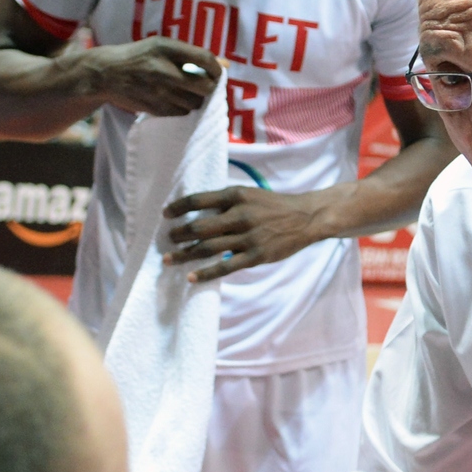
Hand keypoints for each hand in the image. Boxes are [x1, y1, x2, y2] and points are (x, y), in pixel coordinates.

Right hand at [86, 37, 222, 117]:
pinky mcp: (155, 108)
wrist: (106, 74)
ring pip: (195, 103)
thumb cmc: (139, 57)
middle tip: (205, 85)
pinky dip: (183, 108)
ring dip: (196, 99)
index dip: (217, 69)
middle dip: (210, 87)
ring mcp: (159, 92)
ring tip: (187, 92)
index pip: (205, 59)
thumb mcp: (162, 46)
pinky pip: (182, 113)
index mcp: (166, 48)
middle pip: (205, 86)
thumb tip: (227, 64)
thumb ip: (193, 55)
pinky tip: (175, 100)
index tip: (217, 73)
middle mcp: (164, 70)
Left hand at [163, 186, 335, 281]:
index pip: (199, 200)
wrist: (305, 218)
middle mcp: (239, 215)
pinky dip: (206, 273)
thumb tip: (197, 212)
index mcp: (236, 195)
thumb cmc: (273, 206)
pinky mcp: (256, 256)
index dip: (179, 207)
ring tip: (169, 259)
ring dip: (185, 254)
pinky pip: (225, 267)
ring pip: (208, 248)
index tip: (166, 214)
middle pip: (199, 227)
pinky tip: (191, 277)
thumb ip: (226, 201)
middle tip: (167, 239)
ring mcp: (248, 237)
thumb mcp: (249, 194)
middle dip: (178, 234)